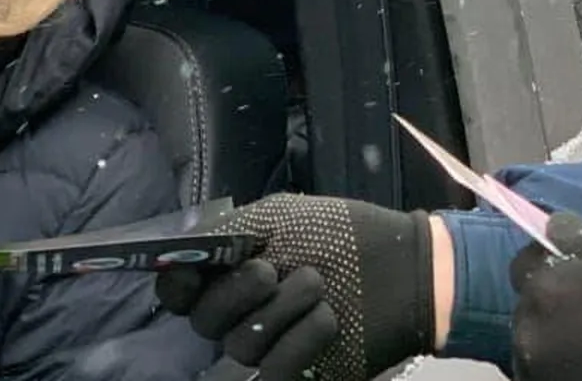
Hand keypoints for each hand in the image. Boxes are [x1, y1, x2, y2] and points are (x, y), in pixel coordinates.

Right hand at [154, 194, 432, 378]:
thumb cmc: (343, 234)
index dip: (178, 286)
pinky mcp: (299, 372)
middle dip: (236, 291)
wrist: (403, 264)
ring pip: (241, 345)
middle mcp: (244, 314)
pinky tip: (326, 318)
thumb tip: (180, 248)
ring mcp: (270, 346)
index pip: (179, 293)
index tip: (193, 273)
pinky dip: (299, 342)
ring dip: (282, 308)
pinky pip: (275, 372)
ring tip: (319, 285)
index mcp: (232, 275)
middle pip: (204, 320)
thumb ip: (227, 231)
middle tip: (271, 269)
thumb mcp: (280, 217)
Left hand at [509, 214, 581, 380]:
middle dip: (557, 299)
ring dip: (558, 333)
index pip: (527, 260)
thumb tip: (553, 223)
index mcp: (550, 290)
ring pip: (536, 338)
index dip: (558, 261)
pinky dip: (562, 362)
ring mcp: (534, 370)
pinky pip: (543, 368)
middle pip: (531, 302)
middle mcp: (530, 332)